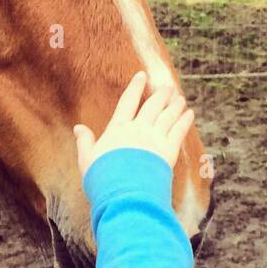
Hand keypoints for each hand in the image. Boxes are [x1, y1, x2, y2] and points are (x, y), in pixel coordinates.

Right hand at [73, 72, 194, 176]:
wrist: (123, 192)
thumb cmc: (102, 177)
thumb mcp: (87, 158)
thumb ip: (85, 141)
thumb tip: (78, 128)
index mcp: (118, 129)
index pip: (127, 102)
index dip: (135, 87)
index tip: (142, 75)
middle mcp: (138, 129)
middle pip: (152, 105)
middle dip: (161, 94)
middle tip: (168, 87)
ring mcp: (155, 138)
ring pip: (168, 115)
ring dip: (175, 105)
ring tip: (180, 98)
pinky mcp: (168, 150)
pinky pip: (179, 130)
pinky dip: (185, 120)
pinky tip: (189, 114)